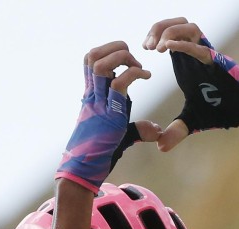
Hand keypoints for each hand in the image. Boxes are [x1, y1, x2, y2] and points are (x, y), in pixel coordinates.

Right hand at [55, 41, 160, 191]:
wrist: (82, 170)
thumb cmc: (98, 154)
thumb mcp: (120, 135)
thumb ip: (137, 129)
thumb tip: (156, 131)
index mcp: (91, 95)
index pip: (90, 60)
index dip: (108, 51)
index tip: (127, 61)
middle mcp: (92, 95)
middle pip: (93, 56)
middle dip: (116, 49)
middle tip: (135, 60)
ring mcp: (98, 104)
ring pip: (101, 65)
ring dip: (123, 58)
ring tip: (139, 67)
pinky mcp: (108, 115)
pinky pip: (118, 84)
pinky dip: (135, 74)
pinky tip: (147, 76)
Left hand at [143, 18, 238, 151]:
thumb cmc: (222, 110)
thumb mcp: (192, 121)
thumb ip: (176, 131)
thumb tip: (160, 147)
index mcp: (187, 61)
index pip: (168, 35)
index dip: (153, 36)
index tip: (142, 51)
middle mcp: (196, 53)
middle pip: (176, 22)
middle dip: (158, 27)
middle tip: (147, 46)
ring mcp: (208, 54)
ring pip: (188, 25)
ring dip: (170, 31)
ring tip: (157, 48)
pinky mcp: (218, 61)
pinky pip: (200, 45)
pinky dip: (183, 44)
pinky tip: (168, 48)